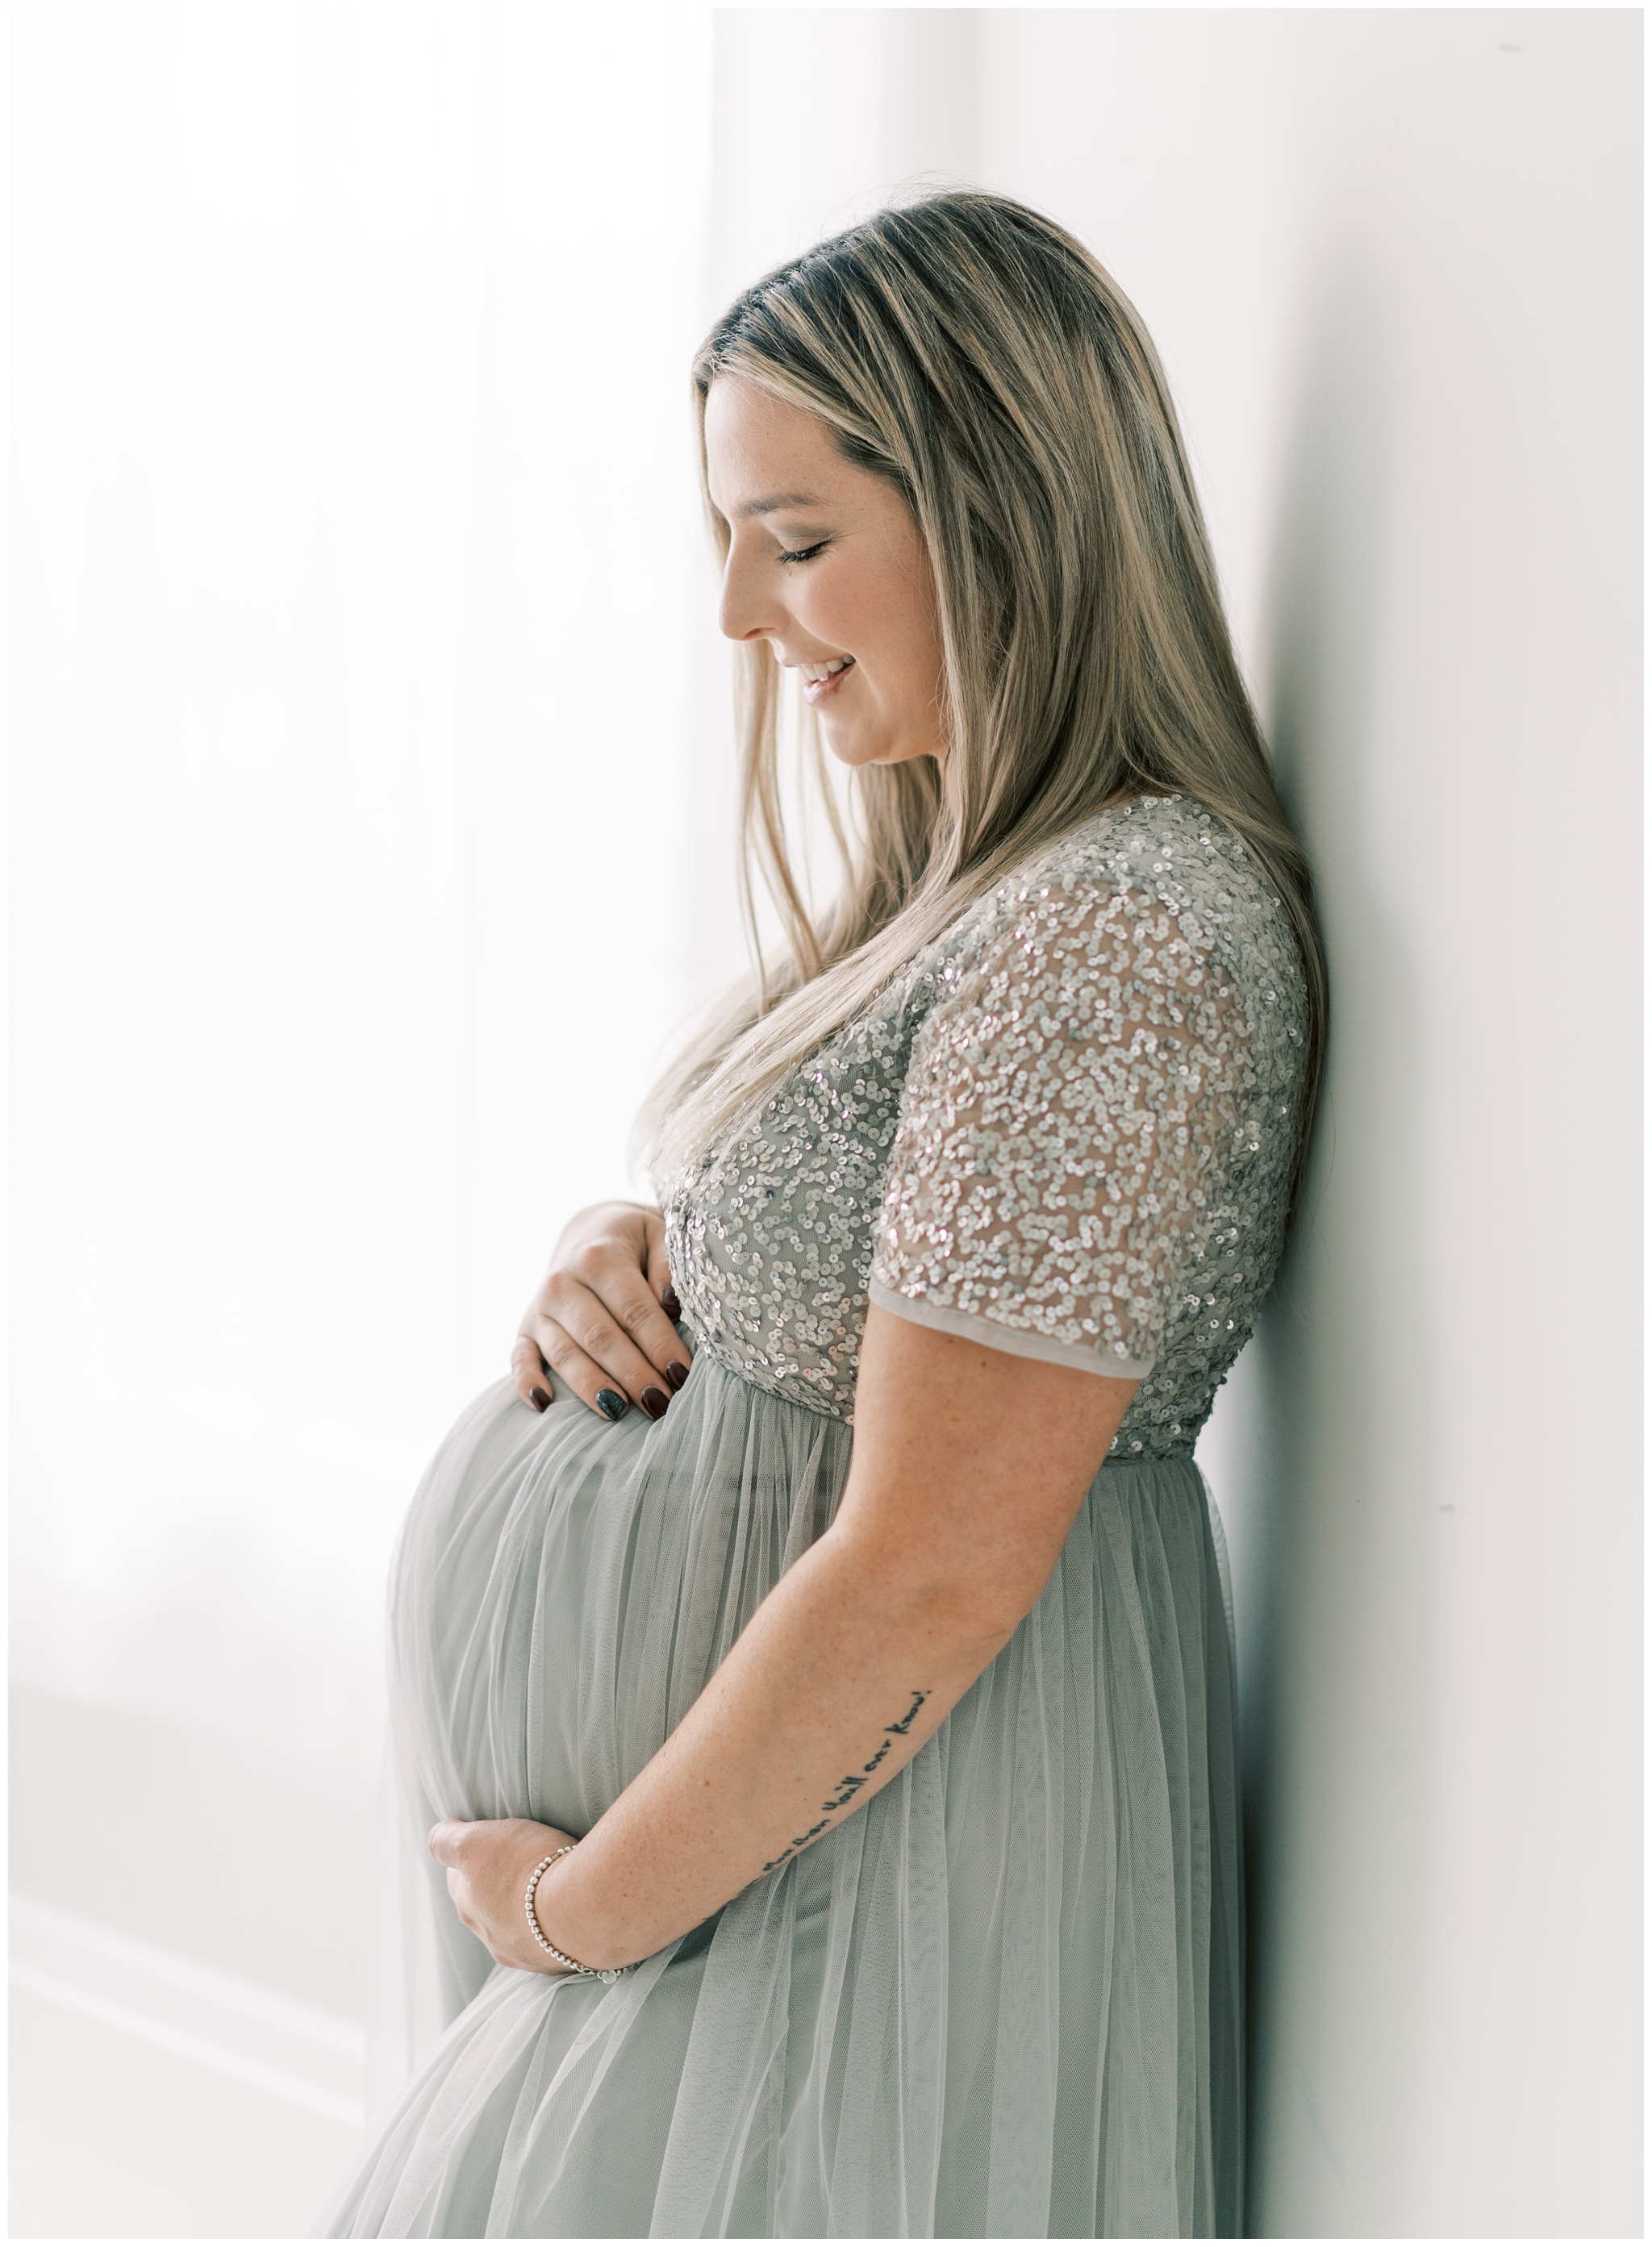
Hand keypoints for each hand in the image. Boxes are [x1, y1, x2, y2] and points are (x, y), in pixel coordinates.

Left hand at [427, 1816, 585, 1974]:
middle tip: (519, 1862)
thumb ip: (446, 1839)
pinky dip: (554, 1927)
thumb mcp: (474, 1841)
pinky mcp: (559, 1961)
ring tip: (547, 1888)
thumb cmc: (528, 1868)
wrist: (584, 1907)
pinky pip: (550, 1941)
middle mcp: (491, 1938)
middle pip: (486, 1908)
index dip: (468, 1858)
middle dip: (496, 1887)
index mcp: (468, 1907)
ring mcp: (526, 1954)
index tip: (486, 1843)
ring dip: (526, 1911)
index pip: (456, 1880)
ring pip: (517, 1929)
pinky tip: (567, 1911)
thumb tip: (436, 1836)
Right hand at [511, 1201, 690, 1422]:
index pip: (633, 1310)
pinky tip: (544, 1404)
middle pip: (600, 1337)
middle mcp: (563, 1283)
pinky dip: (527, 1381)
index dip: (659, 1344)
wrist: (588, 1233)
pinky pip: (519, 1358)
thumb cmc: (635, 1243)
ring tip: (619, 1413)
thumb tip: (671, 1300)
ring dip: (592, 1387)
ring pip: (565, 1354)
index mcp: (599, 1258)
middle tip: (659, 1403)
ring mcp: (541, 1308)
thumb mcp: (659, 1236)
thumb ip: (668, 1264)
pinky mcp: (525, 1329)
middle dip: (631, 1373)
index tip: (681, 1373)